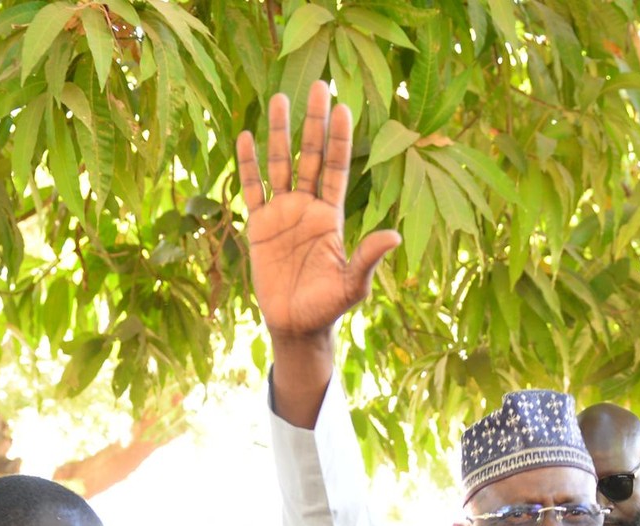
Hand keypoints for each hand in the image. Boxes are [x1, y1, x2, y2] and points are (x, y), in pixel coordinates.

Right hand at [237, 81, 399, 342]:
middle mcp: (307, 207)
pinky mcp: (259, 226)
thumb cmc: (328, 307)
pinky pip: (253, 189)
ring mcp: (282, 214)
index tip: (344, 107)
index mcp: (331, 216)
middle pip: (310, 156)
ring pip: (280, 165)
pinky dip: (249, 165)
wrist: (296, 326)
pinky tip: (246, 136)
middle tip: (318, 85)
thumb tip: (393, 236)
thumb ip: (368, 257)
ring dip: (279, 133)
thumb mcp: (353, 284)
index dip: (338, 140)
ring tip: (278, 98)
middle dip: (313, 123)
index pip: (335, 169)